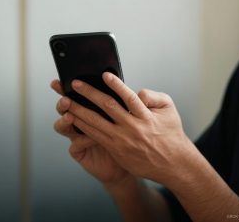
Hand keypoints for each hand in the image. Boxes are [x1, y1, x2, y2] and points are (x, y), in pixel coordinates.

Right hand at [50, 80, 132, 185]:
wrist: (124, 165)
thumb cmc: (126, 141)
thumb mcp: (128, 120)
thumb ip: (125, 104)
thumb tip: (133, 90)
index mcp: (91, 112)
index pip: (77, 97)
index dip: (68, 89)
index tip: (63, 80)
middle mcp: (82, 123)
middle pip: (66, 109)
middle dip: (62, 101)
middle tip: (65, 97)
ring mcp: (78, 138)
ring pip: (63, 127)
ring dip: (65, 120)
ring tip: (70, 116)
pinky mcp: (79, 153)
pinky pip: (75, 146)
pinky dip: (82, 140)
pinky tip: (90, 137)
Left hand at [66, 72, 196, 185]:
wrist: (172, 163)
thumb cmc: (170, 133)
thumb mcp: (169, 110)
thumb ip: (154, 96)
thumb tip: (137, 92)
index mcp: (146, 116)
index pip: (129, 97)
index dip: (116, 85)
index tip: (104, 75)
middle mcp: (132, 128)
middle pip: (107, 107)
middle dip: (89, 94)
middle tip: (76, 84)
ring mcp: (122, 140)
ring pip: (96, 122)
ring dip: (80, 110)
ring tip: (67, 101)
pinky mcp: (116, 150)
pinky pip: (96, 136)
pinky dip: (84, 127)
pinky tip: (74, 119)